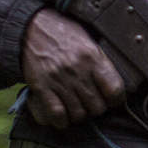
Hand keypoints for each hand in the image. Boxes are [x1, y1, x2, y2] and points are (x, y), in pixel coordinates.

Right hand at [20, 8, 124, 127]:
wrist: (31, 27)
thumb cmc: (62, 32)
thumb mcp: (88, 40)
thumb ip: (100, 61)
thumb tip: (113, 82)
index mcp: (92, 57)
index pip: (114, 90)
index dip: (117, 99)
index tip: (114, 100)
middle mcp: (77, 71)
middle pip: (97, 107)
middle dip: (98, 108)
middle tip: (93, 102)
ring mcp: (58, 80)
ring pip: (78, 114)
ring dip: (80, 114)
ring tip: (79, 107)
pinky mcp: (41, 88)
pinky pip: (56, 114)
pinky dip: (62, 120)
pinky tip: (64, 116)